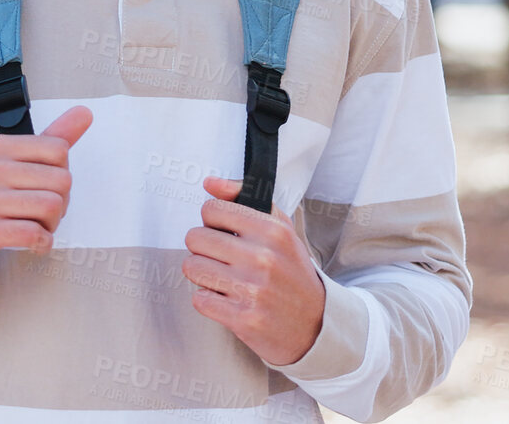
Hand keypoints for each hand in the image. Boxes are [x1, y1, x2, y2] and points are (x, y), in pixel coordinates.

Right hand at [0, 106, 91, 294]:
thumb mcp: (8, 167)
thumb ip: (48, 142)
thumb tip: (84, 112)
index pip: (57, 150)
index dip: (61, 175)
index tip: (42, 190)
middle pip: (60, 180)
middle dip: (60, 205)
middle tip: (40, 216)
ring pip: (51, 206)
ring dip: (51, 226)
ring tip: (35, 229)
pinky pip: (33, 233)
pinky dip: (41, 243)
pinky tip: (32, 244)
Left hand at [182, 176, 325, 366]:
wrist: (317, 325)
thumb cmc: (292, 273)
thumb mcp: (281, 230)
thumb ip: (245, 198)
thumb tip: (210, 183)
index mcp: (273, 231)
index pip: (211, 209)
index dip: (213, 222)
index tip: (225, 234)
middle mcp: (263, 258)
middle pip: (195, 237)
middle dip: (203, 248)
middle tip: (221, 259)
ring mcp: (253, 290)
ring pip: (191, 267)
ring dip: (203, 274)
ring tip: (224, 279)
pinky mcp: (243, 318)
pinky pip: (199, 299)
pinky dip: (209, 300)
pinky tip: (228, 300)